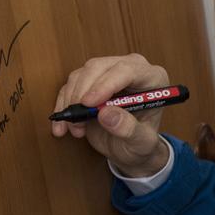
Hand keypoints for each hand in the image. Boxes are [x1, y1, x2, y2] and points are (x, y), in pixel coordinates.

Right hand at [51, 54, 171, 176]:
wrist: (129, 148)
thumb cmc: (141, 143)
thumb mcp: (141, 143)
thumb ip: (129, 129)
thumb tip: (106, 114)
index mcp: (152, 78)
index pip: (127, 70)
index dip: (106, 84)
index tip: (90, 103)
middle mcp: (130, 69)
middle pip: (99, 67)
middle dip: (84, 92)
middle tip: (78, 118)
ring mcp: (108, 73)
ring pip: (81, 75)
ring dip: (72, 102)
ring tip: (77, 129)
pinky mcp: (89, 81)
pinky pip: (70, 86)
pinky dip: (63, 105)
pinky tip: (63, 126)